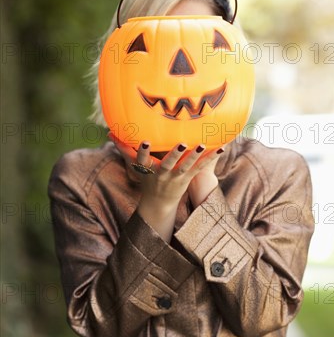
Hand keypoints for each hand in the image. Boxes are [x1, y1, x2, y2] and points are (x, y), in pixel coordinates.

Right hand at [108, 133, 223, 240]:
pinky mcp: (188, 178)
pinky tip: (221, 147)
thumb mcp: (134, 166)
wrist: (159, 203)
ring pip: (186, 166)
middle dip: (174, 154)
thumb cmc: (147, 178)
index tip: (145, 141)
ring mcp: (176, 177)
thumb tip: (109, 133)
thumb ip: (124, 148)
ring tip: (203, 144)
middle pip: (168, 164)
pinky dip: (211, 158)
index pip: (142, 160)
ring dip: (195, 156)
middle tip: (182, 143)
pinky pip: (200, 167)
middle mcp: (162, 174)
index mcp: (147, 170)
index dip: (143, 152)